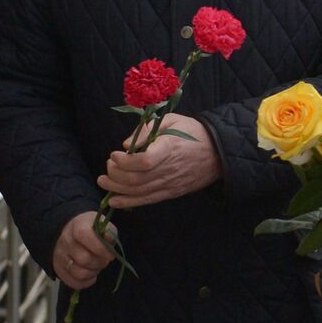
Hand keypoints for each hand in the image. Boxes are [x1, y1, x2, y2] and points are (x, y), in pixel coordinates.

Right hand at [52, 211, 117, 289]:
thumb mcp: (102, 225)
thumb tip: (109, 237)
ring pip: (79, 273)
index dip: (100, 247)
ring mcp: (59, 255)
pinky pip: (73, 282)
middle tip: (105, 260)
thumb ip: (109, 231)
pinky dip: (86, 282)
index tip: (110, 254)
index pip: (84, 235)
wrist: (72, 234)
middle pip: (84, 258)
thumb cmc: (92, 230)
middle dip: (100, 262)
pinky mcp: (58, 269)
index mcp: (77, 225)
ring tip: (97, 266)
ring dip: (94, 272)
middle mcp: (65, 240)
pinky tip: (91, 275)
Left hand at [99, 113, 221, 208]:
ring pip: (138, 191)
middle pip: (136, 179)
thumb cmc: (193, 132)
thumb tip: (126, 145)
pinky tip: (114, 201)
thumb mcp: (172, 120)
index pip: (144, 161)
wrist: (218, 153)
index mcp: (170, 147)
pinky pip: (147, 200)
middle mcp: (169, 168)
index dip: (124, 161)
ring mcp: (170, 183)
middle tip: (107, 166)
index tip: (114, 154)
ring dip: (116, 188)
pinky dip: (128, 202)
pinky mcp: (171, 193)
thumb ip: (148, 129)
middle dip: (115, 174)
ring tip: (104, 181)